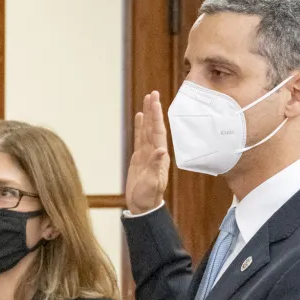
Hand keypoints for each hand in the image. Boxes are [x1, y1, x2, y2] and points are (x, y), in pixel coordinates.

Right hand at [125, 91, 170, 213]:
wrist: (143, 206)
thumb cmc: (149, 196)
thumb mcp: (152, 183)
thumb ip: (156, 166)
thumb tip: (160, 150)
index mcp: (160, 156)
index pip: (158, 132)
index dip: (156, 117)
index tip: (155, 102)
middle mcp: (155, 151)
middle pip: (153, 126)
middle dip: (153, 110)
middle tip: (152, 94)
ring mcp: (147, 153)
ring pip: (146, 130)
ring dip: (147, 115)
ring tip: (147, 100)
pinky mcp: (139, 157)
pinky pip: (139, 138)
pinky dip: (139, 126)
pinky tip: (139, 117)